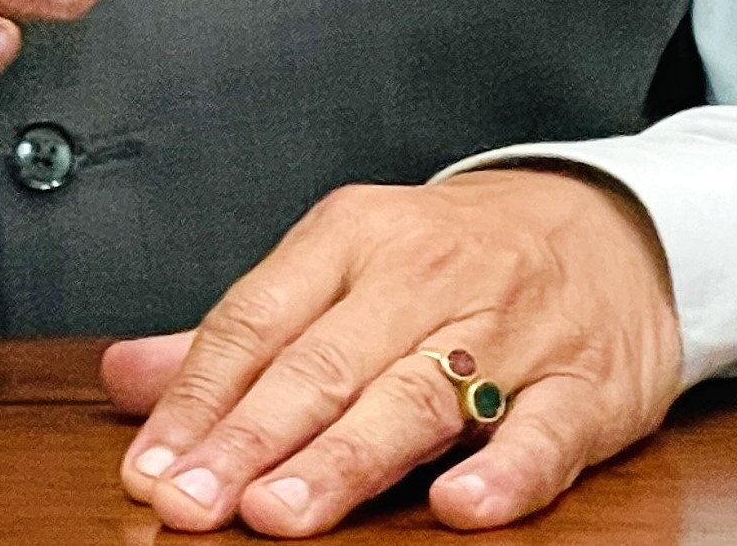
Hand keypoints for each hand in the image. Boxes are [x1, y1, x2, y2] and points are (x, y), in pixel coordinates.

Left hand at [104, 168, 682, 534]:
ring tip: (283, 512)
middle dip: (252, 437)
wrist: (612, 224)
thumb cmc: (454, 258)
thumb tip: (124, 379)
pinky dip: (504, 469)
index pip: (258, 318)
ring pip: (418, 395)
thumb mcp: (343, 268)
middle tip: (194, 503)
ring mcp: (511, 329)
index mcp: (355, 236)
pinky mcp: (586, 383)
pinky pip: (544, 430)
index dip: (198, 399)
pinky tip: (458, 505)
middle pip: (325, 361)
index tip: (152, 468)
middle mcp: (426, 275)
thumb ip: (239, 333)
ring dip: (346, 457)